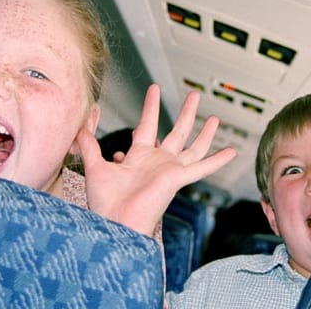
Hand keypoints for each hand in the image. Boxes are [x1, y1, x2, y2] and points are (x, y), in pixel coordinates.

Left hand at [78, 84, 236, 235]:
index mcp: (139, 156)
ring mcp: (170, 169)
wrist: (115, 222)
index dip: (151, 106)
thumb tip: (79, 128)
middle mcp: (157, 161)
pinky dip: (218, 160)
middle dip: (185, 113)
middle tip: (194, 95)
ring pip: (192, 145)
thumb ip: (89, 145)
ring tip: (214, 117)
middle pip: (176, 131)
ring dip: (203, 131)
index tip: (154, 89)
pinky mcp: (178, 178)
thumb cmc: (105, 202)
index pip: (148, 124)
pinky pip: (202, 167)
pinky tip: (232, 151)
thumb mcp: (95, 166)